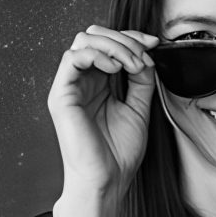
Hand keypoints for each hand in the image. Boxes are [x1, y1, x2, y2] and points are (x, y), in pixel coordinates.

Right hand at [47, 25, 157, 201]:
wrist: (107, 180)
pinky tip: (115, 68)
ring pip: (83, 41)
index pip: (109, 45)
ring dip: (114, 46)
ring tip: (132, 64)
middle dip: (123, 38)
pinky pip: (72, 58)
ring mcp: (70, 87)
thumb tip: (146, 55)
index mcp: (99, 84)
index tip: (154, 43)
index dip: (132, 38)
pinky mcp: (61, 95)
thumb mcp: (139, 108)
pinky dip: (97, 55)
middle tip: (143, 55)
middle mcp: (83, 82)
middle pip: (94, 36)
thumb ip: (142, 80)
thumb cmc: (118, 153)